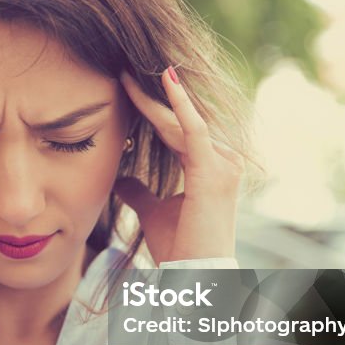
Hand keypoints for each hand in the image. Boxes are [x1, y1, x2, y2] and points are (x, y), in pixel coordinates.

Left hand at [114, 66, 243, 263]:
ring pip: (183, 121)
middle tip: (123, 69)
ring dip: (157, 96)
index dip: (152, 108)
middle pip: (180, 120)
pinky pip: (195, 129)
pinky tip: (165, 81)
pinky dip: (180, 105)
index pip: (177, 129)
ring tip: (130, 72)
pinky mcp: (214, 170)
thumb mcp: (153, 212)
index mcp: (209, 167)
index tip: (126, 86)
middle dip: (152, 95)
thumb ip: (140, 193)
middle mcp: (222, 160)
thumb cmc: (180, 248)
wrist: (195, 275)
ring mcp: (223, 163)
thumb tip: (121, 179)